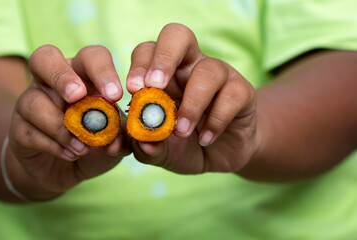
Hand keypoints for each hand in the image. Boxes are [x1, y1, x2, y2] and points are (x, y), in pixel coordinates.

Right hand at [8, 45, 129, 199]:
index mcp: (82, 74)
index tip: (115, 95)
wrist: (68, 169)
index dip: (102, 70)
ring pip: (34, 102)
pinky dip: (52, 145)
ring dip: (60, 127)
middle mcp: (53, 80)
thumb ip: (119, 137)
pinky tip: (70, 154)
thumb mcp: (114, 140)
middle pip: (45, 57)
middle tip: (77, 96)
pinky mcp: (19, 128)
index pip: (91, 56)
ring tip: (82, 148)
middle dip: (61, 76)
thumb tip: (116, 142)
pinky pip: (28, 131)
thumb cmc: (95, 142)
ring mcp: (31, 101)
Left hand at [126, 23, 258, 173]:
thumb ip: (147, 148)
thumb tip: (143, 142)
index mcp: (163, 73)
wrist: (219, 157)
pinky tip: (205, 138)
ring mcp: (219, 75)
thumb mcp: (160, 152)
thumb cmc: (183, 146)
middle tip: (155, 86)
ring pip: (208, 70)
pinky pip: (232, 94)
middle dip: (164, 57)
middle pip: (178, 36)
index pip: (148, 50)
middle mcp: (190, 66)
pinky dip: (216, 120)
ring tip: (182, 131)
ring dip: (192, 103)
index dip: (139, 64)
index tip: (132, 90)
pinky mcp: (243, 91)